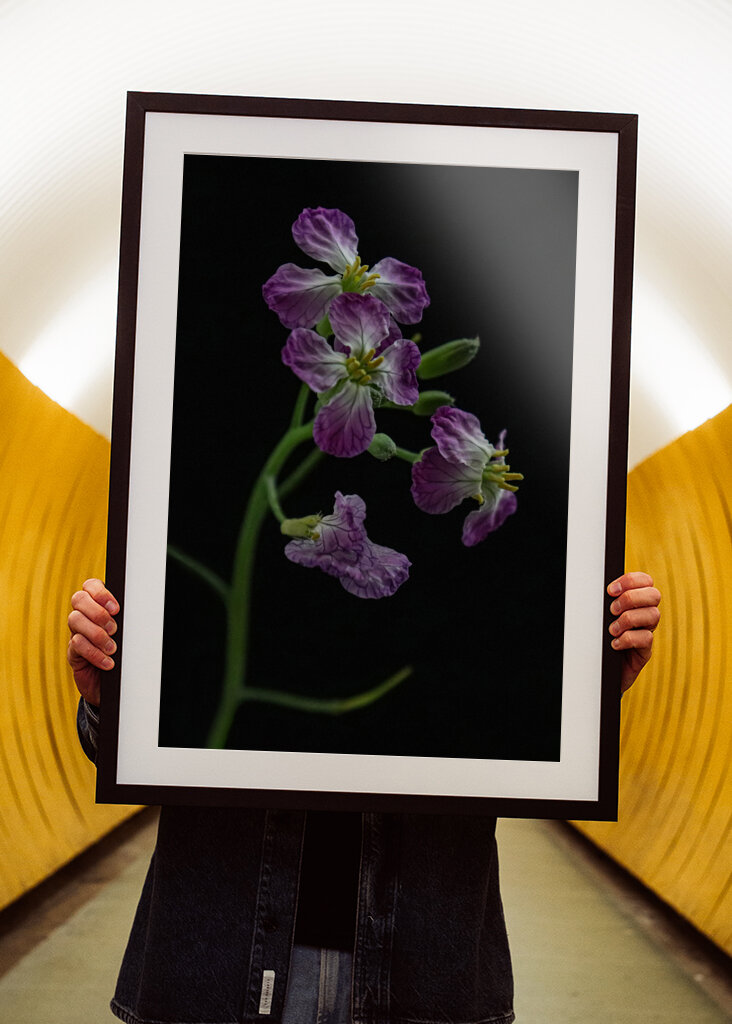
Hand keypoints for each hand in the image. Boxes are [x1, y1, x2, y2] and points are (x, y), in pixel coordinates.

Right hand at [67, 579, 119, 705]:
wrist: (115, 684)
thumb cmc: (125, 653)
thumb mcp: (127, 633)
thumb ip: (127, 620)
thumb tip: (139, 609)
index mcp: (98, 605)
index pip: (90, 585)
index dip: (100, 593)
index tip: (116, 609)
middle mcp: (85, 615)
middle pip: (78, 599)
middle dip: (97, 612)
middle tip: (114, 629)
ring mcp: (76, 632)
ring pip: (75, 619)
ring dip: (96, 634)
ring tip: (112, 648)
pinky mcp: (73, 652)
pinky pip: (76, 644)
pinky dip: (94, 653)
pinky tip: (108, 662)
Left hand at [607, 571, 660, 693]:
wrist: (598, 670)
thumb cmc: (597, 639)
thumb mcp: (600, 617)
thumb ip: (605, 602)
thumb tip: (598, 588)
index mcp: (635, 602)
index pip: (645, 581)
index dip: (631, 581)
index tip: (610, 590)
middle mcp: (644, 615)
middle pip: (654, 595)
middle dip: (631, 598)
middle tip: (612, 610)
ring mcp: (646, 632)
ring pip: (653, 615)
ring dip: (628, 619)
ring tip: (612, 630)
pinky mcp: (645, 651)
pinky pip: (646, 638)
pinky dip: (628, 639)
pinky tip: (614, 644)